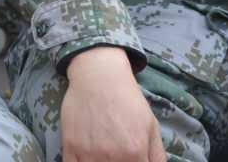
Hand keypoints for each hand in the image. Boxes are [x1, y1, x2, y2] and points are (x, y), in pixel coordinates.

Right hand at [61, 47, 164, 161]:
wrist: (99, 74)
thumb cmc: (127, 99)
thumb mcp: (151, 126)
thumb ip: (157, 156)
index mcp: (135, 152)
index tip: (132, 161)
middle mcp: (112, 156)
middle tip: (117, 157)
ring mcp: (89, 153)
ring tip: (104, 156)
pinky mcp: (70, 146)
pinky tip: (88, 158)